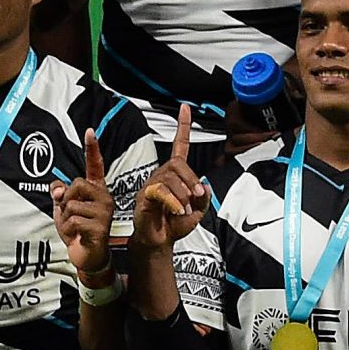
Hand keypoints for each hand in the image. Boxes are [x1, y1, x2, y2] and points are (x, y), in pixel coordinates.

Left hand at [48, 128, 117, 281]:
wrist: (87, 256)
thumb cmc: (78, 231)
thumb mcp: (63, 208)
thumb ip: (59, 193)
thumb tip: (57, 187)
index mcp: (96, 190)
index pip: (95, 166)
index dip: (92, 148)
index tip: (89, 132)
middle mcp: (104, 198)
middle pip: (77, 183)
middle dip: (66, 199)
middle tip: (70, 214)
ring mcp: (104, 212)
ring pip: (72, 204)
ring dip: (65, 217)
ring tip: (74, 227)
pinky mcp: (100, 227)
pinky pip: (73, 220)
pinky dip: (68, 229)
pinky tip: (77, 235)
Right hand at [132, 105, 209, 249]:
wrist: (159, 241)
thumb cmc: (174, 225)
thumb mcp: (197, 211)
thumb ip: (204, 198)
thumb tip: (204, 186)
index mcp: (175, 175)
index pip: (179, 145)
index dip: (182, 127)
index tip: (184, 108)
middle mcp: (162, 175)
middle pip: (178, 164)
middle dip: (191, 180)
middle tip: (197, 197)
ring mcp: (152, 184)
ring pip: (171, 178)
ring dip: (183, 195)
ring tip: (183, 210)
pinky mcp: (144, 195)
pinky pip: (160, 190)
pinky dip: (173, 201)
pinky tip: (176, 211)